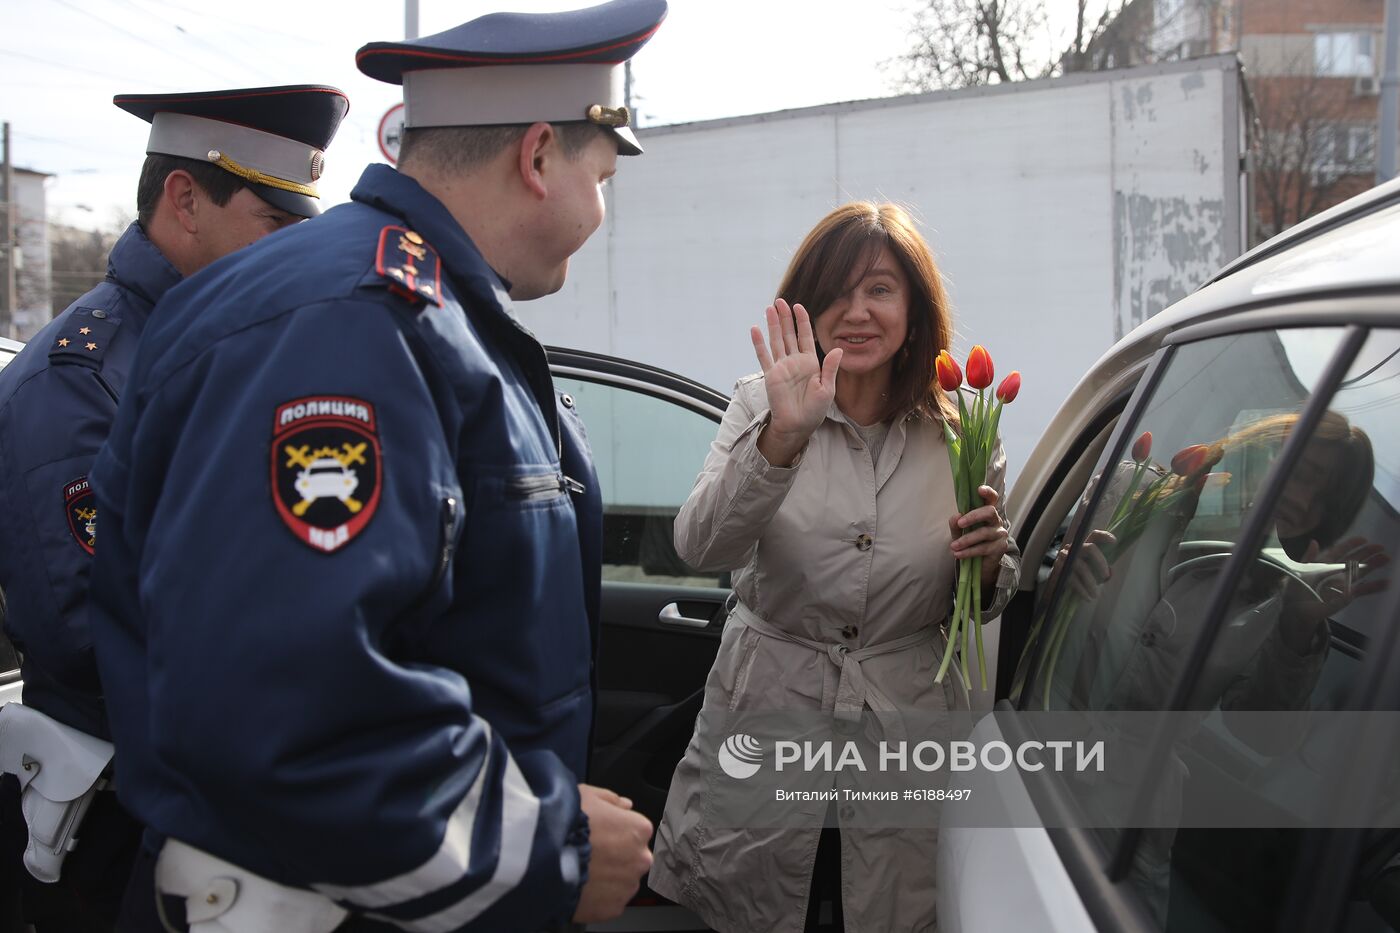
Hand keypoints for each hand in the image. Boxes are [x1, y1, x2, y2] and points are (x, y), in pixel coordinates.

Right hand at [572, 784, 653, 923]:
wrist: (543, 857)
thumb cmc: (566, 824)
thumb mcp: (587, 795)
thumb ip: (611, 799)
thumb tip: (625, 805)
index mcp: (638, 829)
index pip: (636, 830)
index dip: (615, 831)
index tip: (599, 834)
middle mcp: (640, 859)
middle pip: (632, 857)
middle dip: (615, 856)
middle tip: (589, 853)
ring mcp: (627, 886)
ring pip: (621, 880)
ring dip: (607, 877)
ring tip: (581, 870)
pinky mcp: (613, 908)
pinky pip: (609, 901)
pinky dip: (598, 896)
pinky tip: (580, 885)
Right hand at [751, 299, 840, 465]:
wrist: (798, 425)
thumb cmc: (815, 410)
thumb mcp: (827, 389)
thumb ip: (830, 368)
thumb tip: (838, 349)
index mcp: (810, 363)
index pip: (805, 336)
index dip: (802, 321)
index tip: (798, 306)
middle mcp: (794, 361)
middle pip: (789, 334)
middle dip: (785, 317)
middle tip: (780, 301)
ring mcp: (781, 367)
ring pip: (776, 341)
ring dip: (773, 325)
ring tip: (769, 308)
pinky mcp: (771, 375)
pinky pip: (764, 356)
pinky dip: (759, 343)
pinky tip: (755, 329)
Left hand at [948, 485, 1010, 586]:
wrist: (978, 564)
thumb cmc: (969, 541)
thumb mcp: (959, 531)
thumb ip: (956, 523)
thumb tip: (956, 516)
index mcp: (987, 512)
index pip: (992, 498)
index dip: (987, 492)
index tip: (979, 489)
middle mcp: (996, 520)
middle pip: (989, 511)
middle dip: (973, 516)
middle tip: (960, 523)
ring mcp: (1000, 534)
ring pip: (984, 532)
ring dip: (966, 539)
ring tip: (953, 546)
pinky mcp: (1000, 548)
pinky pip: (983, 548)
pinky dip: (968, 551)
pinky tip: (958, 554)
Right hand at [1066, 529, 1116, 600]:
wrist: (1058, 581)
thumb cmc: (1080, 574)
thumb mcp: (1091, 568)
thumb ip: (1100, 568)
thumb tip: (1109, 575)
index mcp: (1084, 546)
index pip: (1095, 535)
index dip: (1104, 536)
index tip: (1114, 542)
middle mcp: (1074, 548)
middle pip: (1090, 548)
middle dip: (1101, 562)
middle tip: (1106, 576)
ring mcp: (1065, 558)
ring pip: (1083, 567)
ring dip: (1091, 583)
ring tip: (1096, 594)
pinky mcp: (1059, 569)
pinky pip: (1073, 580)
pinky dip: (1082, 590)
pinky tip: (1087, 598)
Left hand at [1279, 537, 1389, 651]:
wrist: (1298, 609)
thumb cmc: (1297, 589)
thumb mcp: (1300, 571)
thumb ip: (1309, 557)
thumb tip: (1314, 542)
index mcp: (1324, 563)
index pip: (1340, 550)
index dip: (1351, 544)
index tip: (1363, 539)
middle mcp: (1337, 571)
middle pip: (1355, 559)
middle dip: (1367, 553)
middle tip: (1381, 547)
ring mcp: (1344, 582)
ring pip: (1361, 571)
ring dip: (1374, 565)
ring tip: (1387, 558)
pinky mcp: (1348, 595)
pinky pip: (1363, 589)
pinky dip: (1374, 586)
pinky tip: (1386, 583)